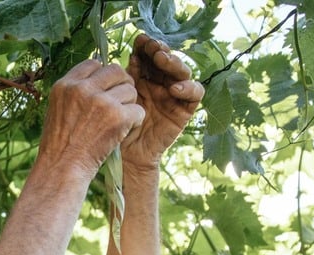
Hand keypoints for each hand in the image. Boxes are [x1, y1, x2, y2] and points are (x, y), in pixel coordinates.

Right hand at [36, 58, 144, 178]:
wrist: (62, 169)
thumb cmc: (59, 145)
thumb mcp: (57, 110)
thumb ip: (75, 92)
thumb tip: (96, 77)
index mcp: (65, 85)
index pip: (93, 64)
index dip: (102, 75)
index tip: (103, 90)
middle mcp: (82, 89)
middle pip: (115, 71)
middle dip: (121, 84)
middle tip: (119, 101)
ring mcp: (101, 102)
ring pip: (130, 90)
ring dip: (128, 104)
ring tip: (118, 121)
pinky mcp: (117, 117)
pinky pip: (138, 110)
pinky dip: (134, 121)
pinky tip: (123, 131)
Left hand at [121, 34, 204, 168]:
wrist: (126, 156)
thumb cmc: (118, 127)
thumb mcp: (119, 99)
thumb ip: (125, 80)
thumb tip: (130, 57)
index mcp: (143, 78)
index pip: (149, 56)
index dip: (147, 46)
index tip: (139, 40)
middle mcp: (161, 84)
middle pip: (167, 60)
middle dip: (160, 50)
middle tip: (152, 47)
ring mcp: (174, 95)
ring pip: (182, 72)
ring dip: (173, 63)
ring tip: (162, 59)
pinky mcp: (184, 110)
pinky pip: (195, 94)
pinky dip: (188, 88)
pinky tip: (174, 88)